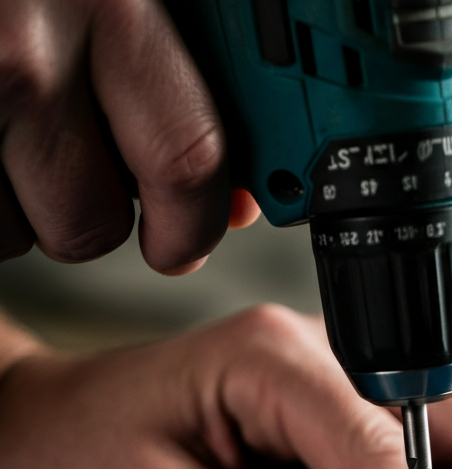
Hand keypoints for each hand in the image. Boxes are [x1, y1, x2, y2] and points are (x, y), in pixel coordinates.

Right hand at [0, 0, 258, 271]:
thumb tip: (230, 198)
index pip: (185, 159)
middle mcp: (17, 44)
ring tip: (3, 125)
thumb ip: (178, 73)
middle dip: (91, 215)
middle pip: (88, 221)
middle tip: (76, 167)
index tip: (183, 241)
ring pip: (10, 231)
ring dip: (16, 205)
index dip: (193, 223)